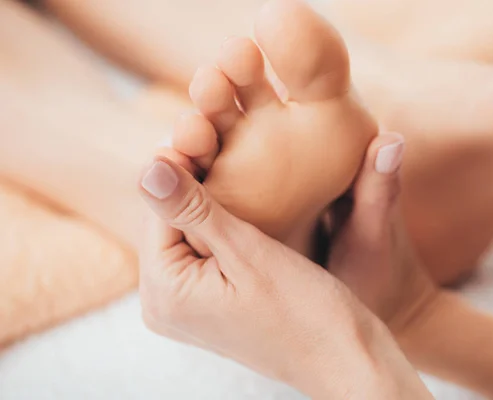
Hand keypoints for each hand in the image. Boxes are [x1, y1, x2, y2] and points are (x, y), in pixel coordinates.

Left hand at [137, 153, 429, 398]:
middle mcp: (165, 304)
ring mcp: (187, 305)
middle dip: (196, 178)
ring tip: (239, 155)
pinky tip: (248, 195)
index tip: (205, 122)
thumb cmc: (306, 311)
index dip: (182, 163)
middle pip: (169, 220)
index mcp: (165, 293)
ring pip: (188, 231)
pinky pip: (205, 249)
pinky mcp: (210, 302)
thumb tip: (148, 167)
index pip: (158, 209)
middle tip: (223, 130)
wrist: (343, 358)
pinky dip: (223, 221)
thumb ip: (195, 210)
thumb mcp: (248, 254)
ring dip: (212, 196)